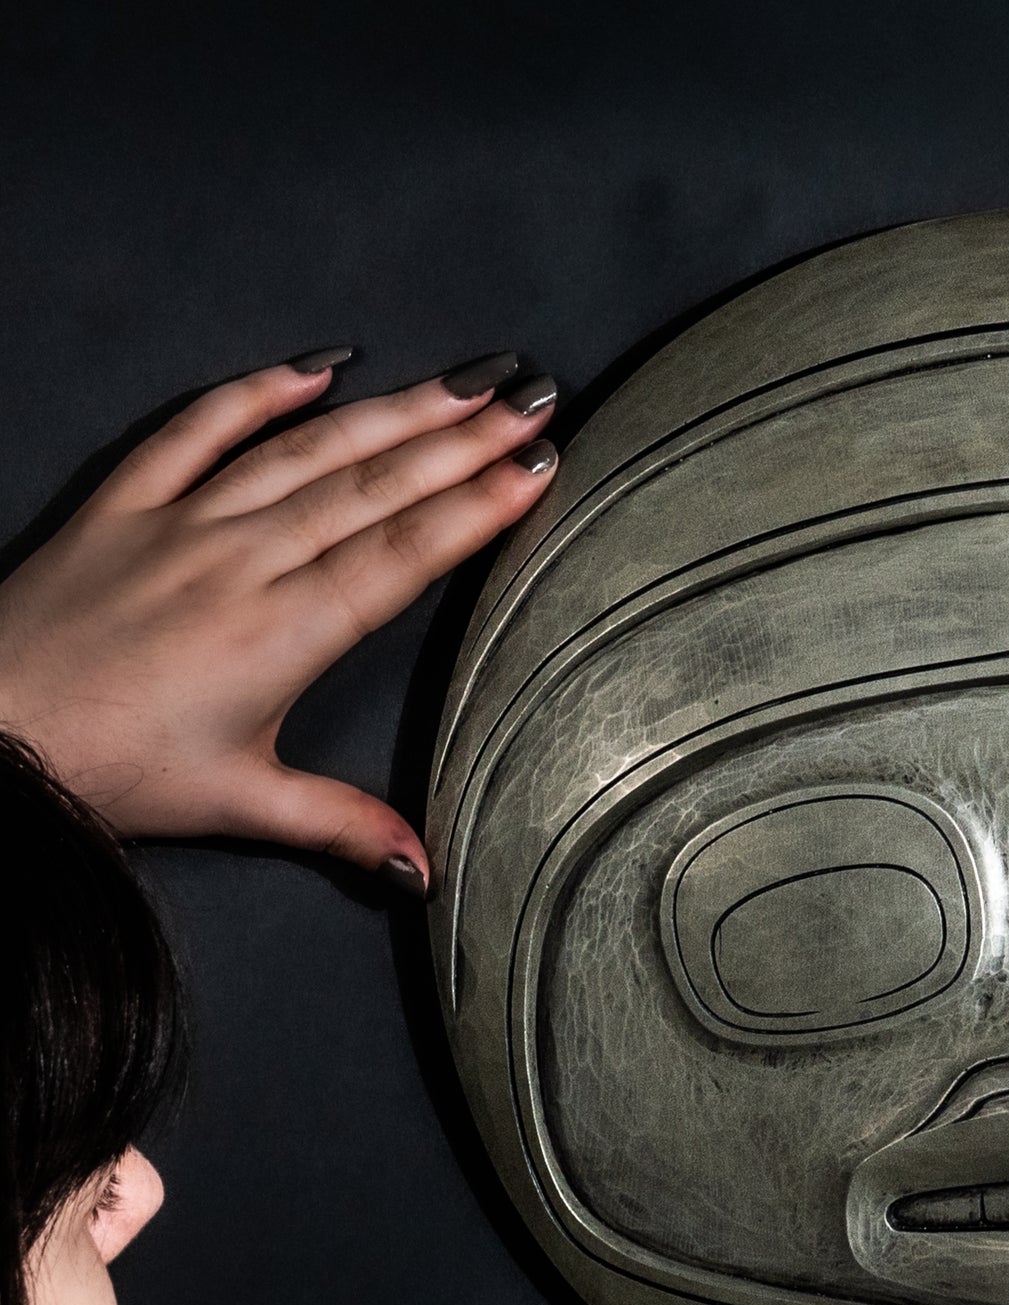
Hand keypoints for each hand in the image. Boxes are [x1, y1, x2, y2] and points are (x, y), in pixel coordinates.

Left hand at [0, 349, 559, 890]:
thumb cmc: (106, 769)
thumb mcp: (237, 803)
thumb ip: (340, 823)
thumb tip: (423, 868)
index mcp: (283, 635)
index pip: (404, 556)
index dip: (476, 509)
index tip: (536, 468)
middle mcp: (244, 563)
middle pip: (374, 488)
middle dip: (462, 441)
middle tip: (531, 401)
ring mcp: (184, 523)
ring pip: (308, 450)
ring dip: (394, 411)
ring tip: (464, 382)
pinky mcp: (125, 503)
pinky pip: (199, 428)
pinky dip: (259, 391)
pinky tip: (319, 365)